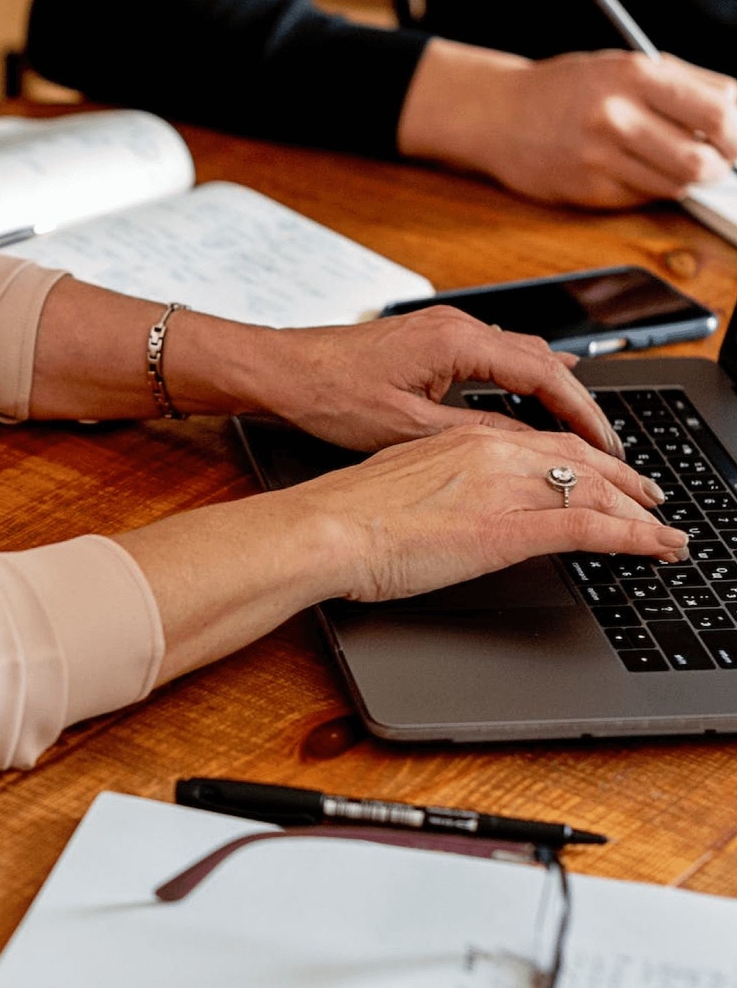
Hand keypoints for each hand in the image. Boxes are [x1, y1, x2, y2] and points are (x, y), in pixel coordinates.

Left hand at [218, 305, 622, 455]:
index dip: (583, 414)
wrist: (280, 371)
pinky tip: (524, 406)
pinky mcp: (428, 340)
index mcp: (458, 341)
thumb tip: (527, 448)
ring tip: (574, 433)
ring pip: (518, 356)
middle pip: (542, 361)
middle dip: (575, 404)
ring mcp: (443, 328)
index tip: (607, 445)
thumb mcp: (407, 429)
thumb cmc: (328, 395)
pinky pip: (491, 356)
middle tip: (602, 447)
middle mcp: (457, 326)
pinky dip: (516, 383)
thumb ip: (474, 435)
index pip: (547, 374)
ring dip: (547, 392)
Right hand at [293, 423, 681, 604]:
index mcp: (461, 440)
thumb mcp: (398, 484)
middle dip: (625, 481)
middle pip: (580, 461)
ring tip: (665, 530)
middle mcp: (490, 452)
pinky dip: (636, 537)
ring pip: (596, 491)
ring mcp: (504, 488)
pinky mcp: (509, 529)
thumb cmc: (343, 515)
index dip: (584, 460)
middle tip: (651, 499)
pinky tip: (657, 547)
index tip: (601, 475)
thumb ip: (436, 486)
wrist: (323, 528)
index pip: (542, 444)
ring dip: (640, 512)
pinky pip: (591, 528)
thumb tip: (449, 505)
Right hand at [398, 39, 736, 208]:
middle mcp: (616, 116)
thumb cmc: (567, 89)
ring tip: (671, 161)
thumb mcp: (626, 66)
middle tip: (717, 158)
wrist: (498, 115)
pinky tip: (631, 169)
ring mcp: (598, 158)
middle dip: (721, 163)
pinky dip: (649, 187)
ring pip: (676, 184)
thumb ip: (684, 86)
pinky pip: (641, 197)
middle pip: (703, 159)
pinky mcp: (586, 190)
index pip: (721, 108)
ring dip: (685, 178)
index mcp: (635, 75)